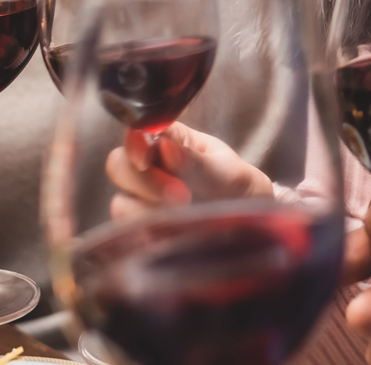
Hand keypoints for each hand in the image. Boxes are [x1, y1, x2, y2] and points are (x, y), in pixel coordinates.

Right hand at [104, 123, 273, 220]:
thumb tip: (164, 147)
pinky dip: (148, 237)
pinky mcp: (139, 233)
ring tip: (186, 218)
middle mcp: (147, 169)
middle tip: (182, 195)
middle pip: (118, 165)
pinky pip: (127, 235)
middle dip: (146, 181)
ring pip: (120, 203)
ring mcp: (140, 202)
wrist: (251, 229)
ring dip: (150, 212)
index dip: (136, 145)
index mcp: (169, 141)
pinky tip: (173, 237)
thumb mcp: (229, 174)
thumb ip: (197, 162)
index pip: (137, 133)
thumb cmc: (240, 192)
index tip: (148, 158)